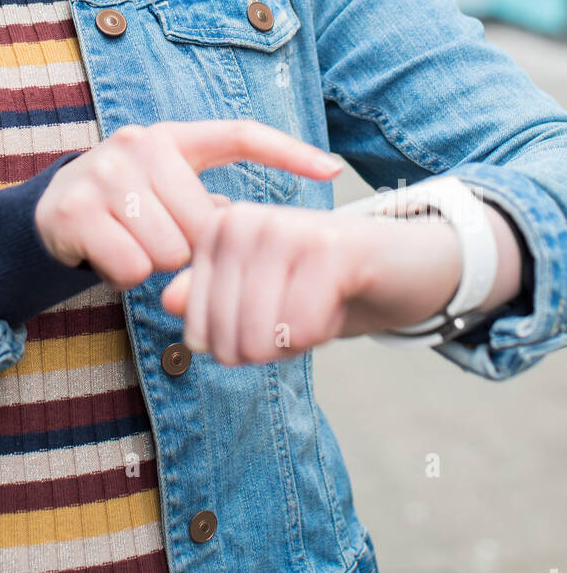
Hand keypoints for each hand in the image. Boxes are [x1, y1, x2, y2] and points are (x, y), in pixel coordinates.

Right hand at [33, 120, 340, 291]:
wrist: (53, 210)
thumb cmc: (127, 205)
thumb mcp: (168, 191)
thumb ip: (210, 205)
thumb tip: (264, 234)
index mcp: (172, 136)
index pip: (239, 135)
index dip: (288, 152)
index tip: (332, 170)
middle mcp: (139, 142)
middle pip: (202, 224)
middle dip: (187, 247)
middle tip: (159, 237)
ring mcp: (105, 171)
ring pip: (167, 251)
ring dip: (155, 262)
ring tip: (132, 243)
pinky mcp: (77, 208)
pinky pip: (131, 267)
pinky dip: (125, 275)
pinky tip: (109, 255)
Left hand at [160, 200, 463, 364]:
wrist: (402, 263)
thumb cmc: (322, 284)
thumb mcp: (260, 296)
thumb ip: (209, 298)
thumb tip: (169, 301)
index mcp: (218, 230)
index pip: (196, 328)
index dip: (234, 350)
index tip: (267, 322)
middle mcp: (244, 220)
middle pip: (226, 336)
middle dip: (265, 351)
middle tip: (296, 322)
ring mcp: (285, 228)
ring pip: (260, 335)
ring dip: (293, 344)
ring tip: (315, 310)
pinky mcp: (328, 247)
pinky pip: (301, 327)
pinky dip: (319, 335)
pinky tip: (335, 306)